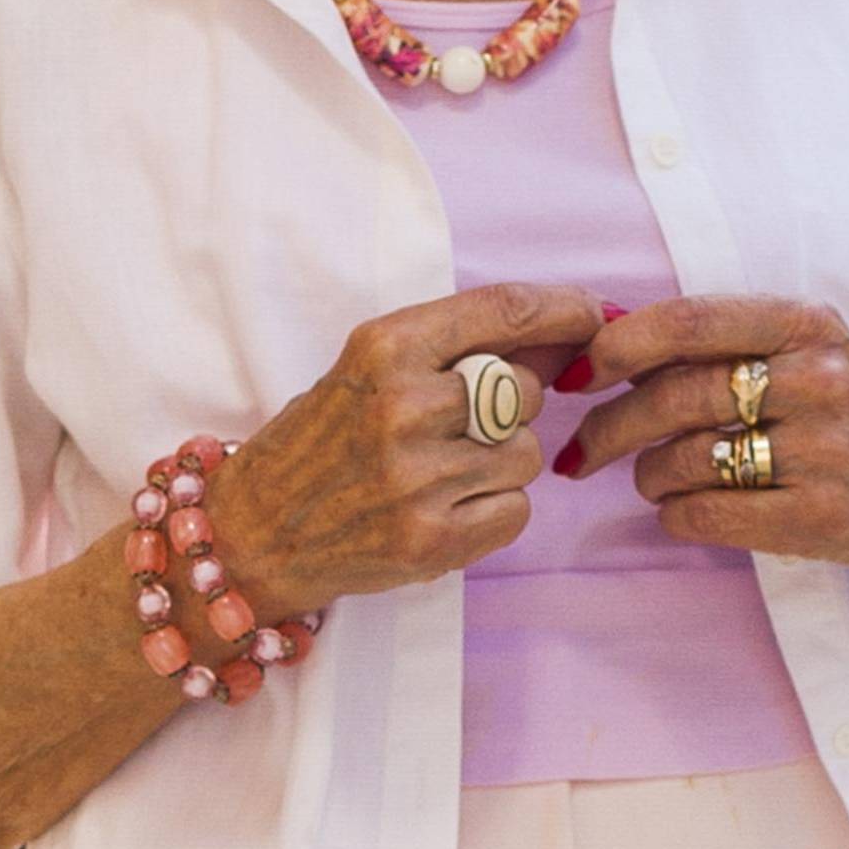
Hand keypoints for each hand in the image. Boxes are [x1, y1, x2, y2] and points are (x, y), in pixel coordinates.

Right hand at [203, 282, 608, 621]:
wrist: (253, 531)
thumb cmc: (322, 437)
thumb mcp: (376, 366)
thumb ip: (464, 346)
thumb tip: (566, 333)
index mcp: (386, 345)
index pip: (504, 309)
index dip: (564, 308)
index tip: (596, 313)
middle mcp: (403, 405)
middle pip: (528, 388)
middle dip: (514, 405)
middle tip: (458, 424)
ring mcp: (417, 477)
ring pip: (528, 452)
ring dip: (502, 461)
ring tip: (440, 470)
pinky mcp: (432, 541)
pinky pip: (517, 508)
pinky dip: (495, 509)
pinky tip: (445, 506)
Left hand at [556, 295, 848, 606]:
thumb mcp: (818, 355)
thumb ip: (735, 344)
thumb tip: (614, 338)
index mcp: (807, 325)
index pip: (688, 321)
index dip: (618, 345)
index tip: (576, 370)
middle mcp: (819, 378)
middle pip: (676, 395)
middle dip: (609, 425)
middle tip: (579, 448)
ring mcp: (827, 450)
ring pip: (686, 458)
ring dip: (645, 475)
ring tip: (644, 480)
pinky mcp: (826, 518)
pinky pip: (712, 515)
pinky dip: (677, 517)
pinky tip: (678, 514)